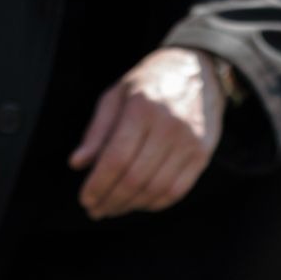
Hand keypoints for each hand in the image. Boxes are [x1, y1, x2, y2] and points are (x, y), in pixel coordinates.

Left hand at [69, 47, 224, 218]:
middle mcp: (169, 126)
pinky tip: (138, 203)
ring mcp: (189, 142)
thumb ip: (96, 131)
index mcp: (142, 108)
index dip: (98, 185)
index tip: (85, 200)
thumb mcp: (115, 96)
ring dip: (130, 206)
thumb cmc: (148, 84)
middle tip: (96, 210)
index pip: (116, 159)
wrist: (197, 68)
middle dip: (111, 200)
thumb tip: (77, 164)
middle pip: (135, 178)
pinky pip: (176, 191)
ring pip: (155, 189)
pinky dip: (154, 204)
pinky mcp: (203, 154)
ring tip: (113, 208)